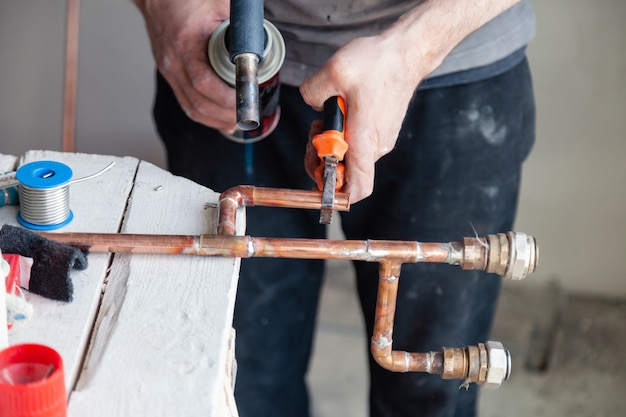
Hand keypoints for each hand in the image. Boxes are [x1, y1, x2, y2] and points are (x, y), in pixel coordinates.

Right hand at [134, 0, 235, 130]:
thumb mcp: (217, 4)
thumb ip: (238, 23)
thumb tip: (262, 41)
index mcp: (184, 45)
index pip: (203, 82)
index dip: (225, 98)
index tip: (246, 100)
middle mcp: (172, 62)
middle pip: (198, 102)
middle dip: (225, 114)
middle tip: (248, 115)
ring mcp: (169, 71)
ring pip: (191, 108)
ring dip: (216, 120)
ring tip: (238, 123)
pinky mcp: (170, 75)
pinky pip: (186, 102)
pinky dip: (205, 115)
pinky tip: (221, 122)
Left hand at [300, 34, 425, 202]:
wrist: (406, 53)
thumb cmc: (379, 64)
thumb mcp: (335, 70)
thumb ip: (312, 92)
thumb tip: (312, 104)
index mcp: (364, 140)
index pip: (356, 188)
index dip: (334, 194)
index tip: (317, 179)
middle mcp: (375, 146)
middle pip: (344, 173)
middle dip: (321, 158)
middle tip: (314, 134)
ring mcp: (380, 140)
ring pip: (349, 156)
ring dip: (330, 143)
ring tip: (326, 118)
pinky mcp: (380, 131)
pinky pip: (357, 143)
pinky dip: (342, 134)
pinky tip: (338, 112)